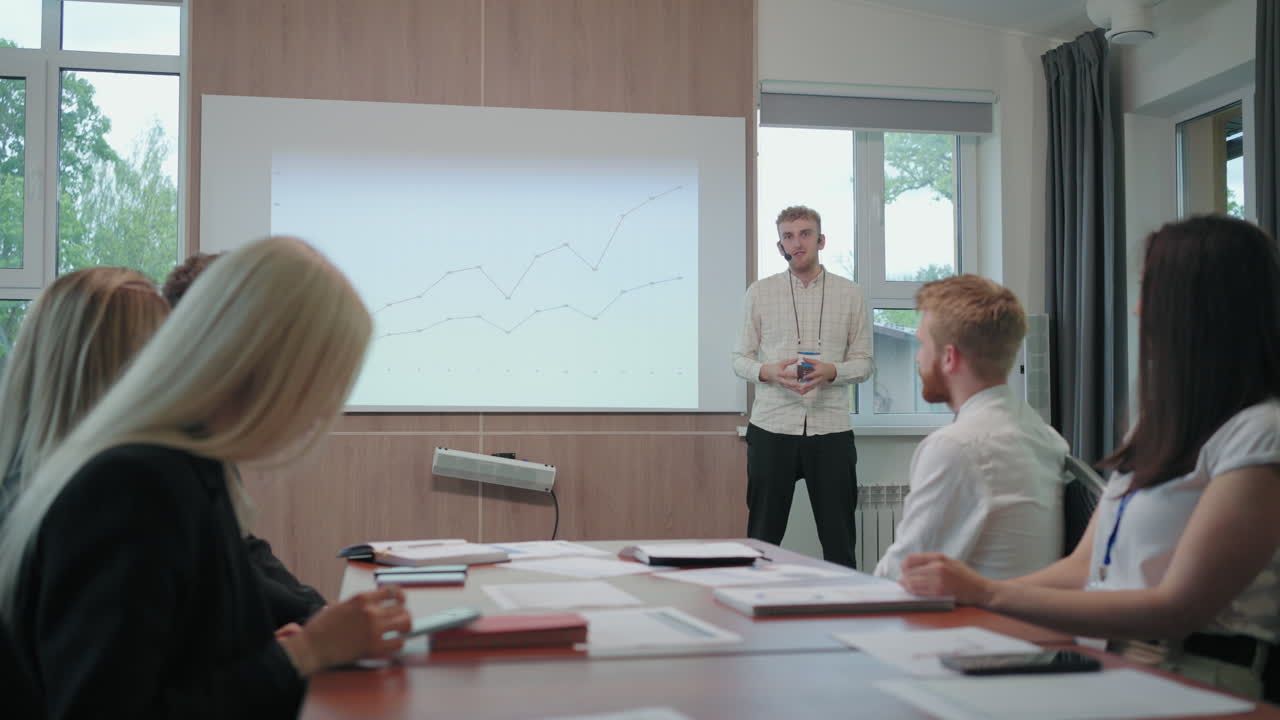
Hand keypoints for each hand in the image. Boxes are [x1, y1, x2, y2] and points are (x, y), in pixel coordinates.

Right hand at [279, 585, 411, 675]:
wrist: (312, 647)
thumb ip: (352, 605)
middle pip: (401, 608)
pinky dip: (397, 644)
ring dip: (405, 627)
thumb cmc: (319, 628)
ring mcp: (374, 629)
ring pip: (405, 623)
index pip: (391, 591)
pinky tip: (392, 645)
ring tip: (401, 632)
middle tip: (401, 620)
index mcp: (361, 599)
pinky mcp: (374, 647)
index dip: (399, 596)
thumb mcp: (336, 606)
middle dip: (403, 614)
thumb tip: (359, 606)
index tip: (400, 600)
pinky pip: (398, 643)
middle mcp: (370, 611)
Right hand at [759, 358, 800, 387]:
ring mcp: (781, 383)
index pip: (786, 374)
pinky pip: (790, 389)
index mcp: (779, 373)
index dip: (791, 374)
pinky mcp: (783, 386)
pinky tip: (800, 391)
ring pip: (789, 387)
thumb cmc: (775, 367)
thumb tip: (797, 358)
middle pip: (787, 383)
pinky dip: (795, 390)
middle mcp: (780, 379)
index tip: (797, 375)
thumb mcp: (782, 363)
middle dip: (794, 384)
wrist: (767, 373)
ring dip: (795, 389)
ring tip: (802, 390)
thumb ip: (790, 361)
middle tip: (800, 385)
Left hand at [792, 360, 835, 394]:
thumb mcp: (817, 362)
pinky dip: (808, 390)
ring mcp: (818, 382)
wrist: (831, 371)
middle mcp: (819, 378)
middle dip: (807, 385)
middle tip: (802, 387)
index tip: (804, 378)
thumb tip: (803, 358)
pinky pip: (812, 388)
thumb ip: (809, 361)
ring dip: (807, 389)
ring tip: (801, 391)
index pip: (814, 374)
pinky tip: (803, 392)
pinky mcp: (817, 384)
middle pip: (813, 382)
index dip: (809, 376)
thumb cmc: (823, 366)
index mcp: (819, 372)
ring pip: (812, 386)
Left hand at [898, 552, 994, 605]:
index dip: (904, 566)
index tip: (903, 571)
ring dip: (906, 586)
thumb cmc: (966, 576)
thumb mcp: (950, 562)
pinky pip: (920, 592)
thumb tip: (912, 567)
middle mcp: (938, 567)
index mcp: (939, 558)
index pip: (911, 559)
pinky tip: (913, 592)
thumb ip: (932, 562)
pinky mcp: (940, 592)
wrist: (980, 589)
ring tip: (906, 587)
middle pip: (910, 572)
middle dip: (904, 578)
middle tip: (902, 581)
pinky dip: (913, 592)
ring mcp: (939, 580)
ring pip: (912, 583)